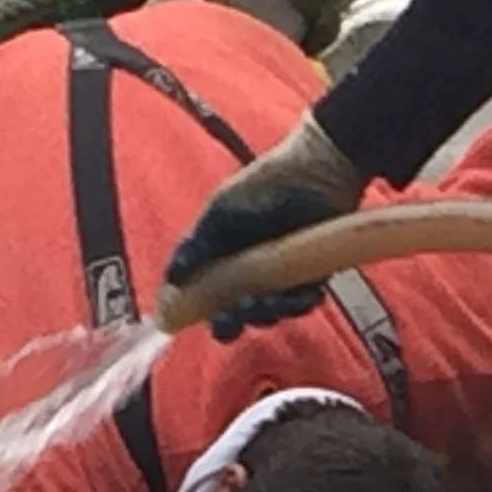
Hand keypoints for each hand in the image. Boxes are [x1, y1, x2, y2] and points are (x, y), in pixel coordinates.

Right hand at [164, 111, 365, 339]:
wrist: (318, 170)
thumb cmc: (264, 184)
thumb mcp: (223, 211)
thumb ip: (198, 244)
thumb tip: (173, 278)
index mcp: (220, 256)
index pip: (201, 293)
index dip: (193, 310)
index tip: (185, 321)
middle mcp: (246, 271)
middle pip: (232, 313)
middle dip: (231, 321)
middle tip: (235, 313)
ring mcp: (277, 276)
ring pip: (267, 312)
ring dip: (267, 312)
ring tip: (274, 298)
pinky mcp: (308, 277)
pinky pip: (300, 303)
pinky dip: (301, 303)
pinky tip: (308, 293)